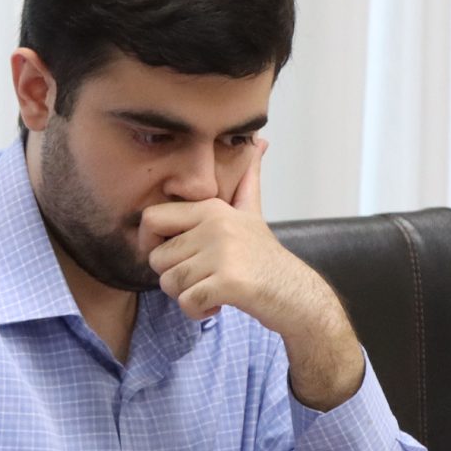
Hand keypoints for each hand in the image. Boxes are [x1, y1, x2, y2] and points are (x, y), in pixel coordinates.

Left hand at [141, 140, 363, 406]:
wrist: (299, 296)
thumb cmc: (265, 259)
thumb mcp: (251, 214)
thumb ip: (246, 182)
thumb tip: (259, 140)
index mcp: (213, 209)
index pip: (151, 218)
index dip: (152, 242)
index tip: (175, 255)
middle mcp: (216, 225)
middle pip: (157, 259)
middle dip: (175, 277)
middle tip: (206, 277)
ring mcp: (223, 252)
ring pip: (170, 284)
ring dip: (189, 296)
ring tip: (217, 288)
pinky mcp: (228, 282)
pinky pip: (187, 302)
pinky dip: (198, 311)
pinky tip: (220, 304)